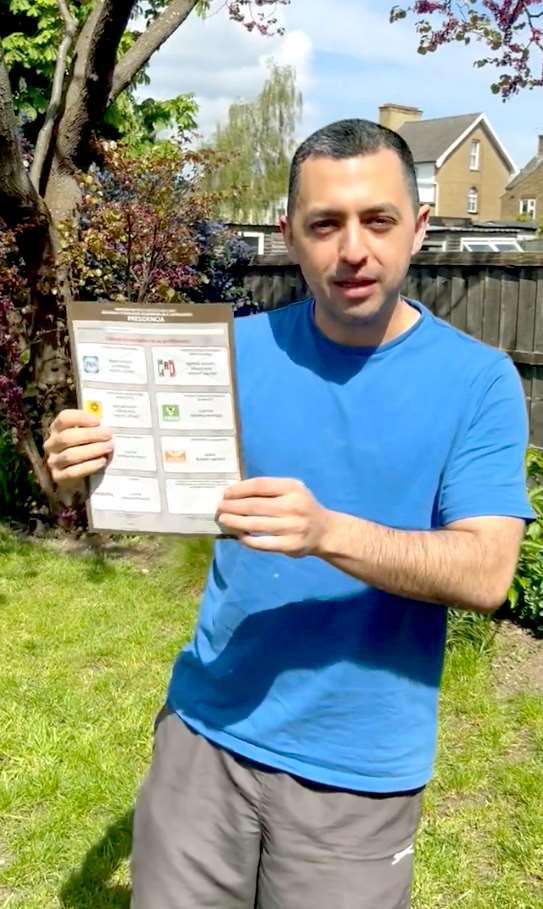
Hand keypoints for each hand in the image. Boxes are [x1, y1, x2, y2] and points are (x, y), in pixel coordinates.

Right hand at [44, 409, 113, 488]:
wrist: (80, 477)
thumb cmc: (85, 448)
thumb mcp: (86, 435)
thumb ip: (93, 428)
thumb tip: (110, 424)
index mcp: (57, 429)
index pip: (64, 418)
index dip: (81, 418)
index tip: (98, 421)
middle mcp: (52, 444)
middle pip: (67, 437)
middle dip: (90, 435)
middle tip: (108, 435)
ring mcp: (54, 461)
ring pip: (70, 455)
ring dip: (92, 450)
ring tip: (108, 447)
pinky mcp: (58, 477)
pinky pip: (73, 472)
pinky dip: (89, 466)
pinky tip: (102, 461)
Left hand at [216, 477, 330, 556]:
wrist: (324, 531)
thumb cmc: (301, 506)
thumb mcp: (292, 490)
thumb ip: (269, 489)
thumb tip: (234, 492)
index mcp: (292, 488)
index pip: (259, 485)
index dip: (239, 489)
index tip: (225, 493)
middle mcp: (293, 506)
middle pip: (254, 505)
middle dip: (232, 506)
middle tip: (219, 508)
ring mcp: (292, 527)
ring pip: (255, 525)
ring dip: (235, 522)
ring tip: (223, 519)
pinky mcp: (290, 546)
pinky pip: (262, 543)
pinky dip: (247, 539)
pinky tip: (239, 535)